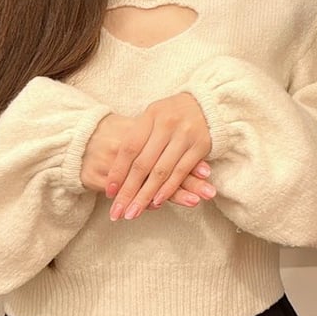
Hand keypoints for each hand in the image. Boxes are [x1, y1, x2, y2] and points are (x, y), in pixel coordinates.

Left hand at [101, 93, 215, 219]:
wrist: (207, 103)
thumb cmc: (172, 113)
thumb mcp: (152, 117)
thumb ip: (136, 138)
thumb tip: (116, 173)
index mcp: (150, 116)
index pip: (129, 149)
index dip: (118, 172)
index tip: (109, 193)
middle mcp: (166, 125)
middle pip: (142, 164)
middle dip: (128, 191)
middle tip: (117, 212)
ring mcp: (184, 136)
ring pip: (161, 171)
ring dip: (146, 196)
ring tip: (133, 213)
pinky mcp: (200, 146)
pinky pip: (181, 171)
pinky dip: (168, 189)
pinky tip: (157, 202)